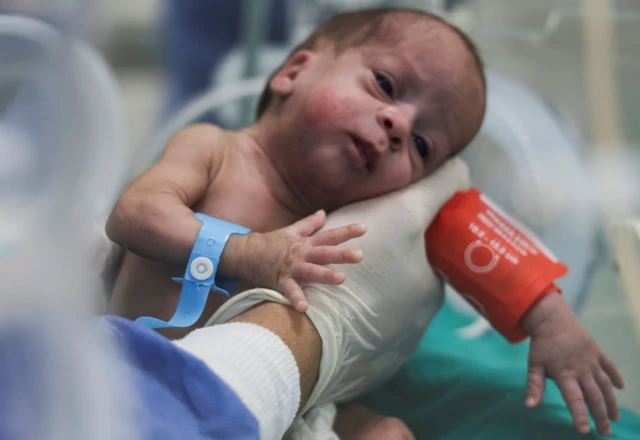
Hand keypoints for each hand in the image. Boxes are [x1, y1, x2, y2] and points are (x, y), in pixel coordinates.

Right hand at [237, 210, 365, 311]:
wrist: (245, 253)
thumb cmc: (271, 243)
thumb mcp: (291, 231)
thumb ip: (309, 224)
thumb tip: (323, 213)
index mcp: (306, 243)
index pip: (329, 236)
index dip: (346, 232)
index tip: (364, 228)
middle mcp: (301, 254)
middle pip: (324, 253)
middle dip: (341, 255)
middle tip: (359, 255)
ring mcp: (291, 268)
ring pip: (311, 271)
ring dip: (325, 275)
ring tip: (341, 279)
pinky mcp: (280, 281)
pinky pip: (289, 291)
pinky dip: (296, 298)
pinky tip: (304, 308)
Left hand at [522, 293, 624, 435]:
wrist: (552, 319)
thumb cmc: (541, 345)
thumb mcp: (534, 365)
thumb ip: (534, 386)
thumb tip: (529, 405)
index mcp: (564, 373)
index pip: (574, 399)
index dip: (579, 415)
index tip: (584, 430)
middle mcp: (581, 369)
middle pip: (594, 396)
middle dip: (600, 416)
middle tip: (605, 432)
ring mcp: (591, 360)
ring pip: (605, 384)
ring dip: (611, 402)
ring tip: (615, 418)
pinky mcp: (597, 351)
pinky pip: (609, 365)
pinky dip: (616, 376)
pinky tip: (620, 387)